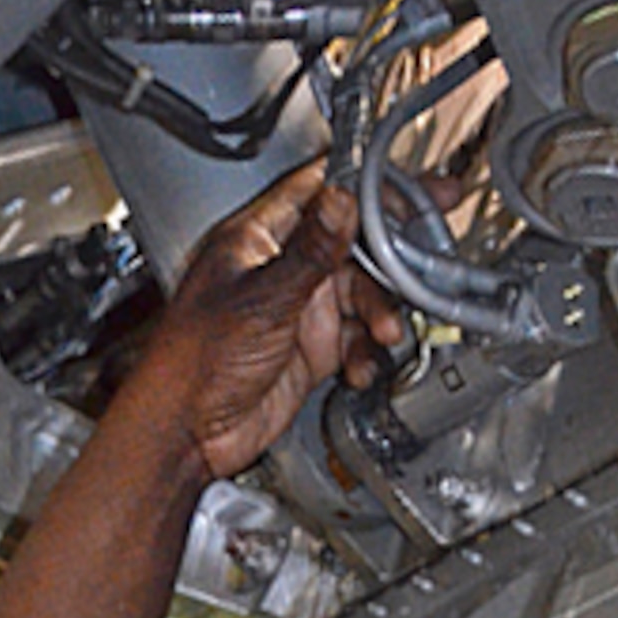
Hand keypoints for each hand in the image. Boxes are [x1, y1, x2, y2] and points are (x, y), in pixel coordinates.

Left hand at [128, 161, 406, 479]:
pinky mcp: (307, 350)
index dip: (368, 185)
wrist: (184, 434)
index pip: (319, 191)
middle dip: (393, 252)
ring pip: (361, 293)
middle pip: (352, 243)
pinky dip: (365, 351)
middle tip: (432, 250)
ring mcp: (295, 309)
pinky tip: (360, 366)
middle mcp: (278, 269)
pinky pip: (353, 339)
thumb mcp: (263, 298)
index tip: (414, 184)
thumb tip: (343, 199)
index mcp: (256, 241)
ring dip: (381, 311)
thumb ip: (312, 250)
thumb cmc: (194, 364)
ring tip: (385, 331)